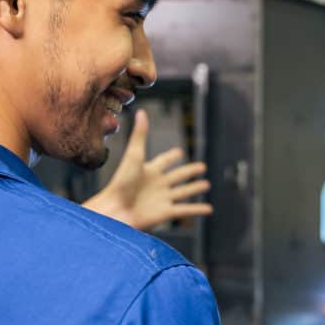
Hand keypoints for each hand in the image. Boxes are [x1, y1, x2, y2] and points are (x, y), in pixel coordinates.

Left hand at [82, 109, 212, 229]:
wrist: (115, 210)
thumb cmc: (120, 183)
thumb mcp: (133, 155)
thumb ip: (140, 135)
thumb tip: (141, 112)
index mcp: (149, 170)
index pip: (164, 161)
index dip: (172, 156)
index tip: (179, 152)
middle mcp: (157, 184)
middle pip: (178, 176)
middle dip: (190, 171)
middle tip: (202, 167)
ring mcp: (162, 199)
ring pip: (184, 192)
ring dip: (195, 188)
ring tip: (207, 185)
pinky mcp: (166, 213)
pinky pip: (186, 210)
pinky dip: (198, 209)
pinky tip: (208, 209)